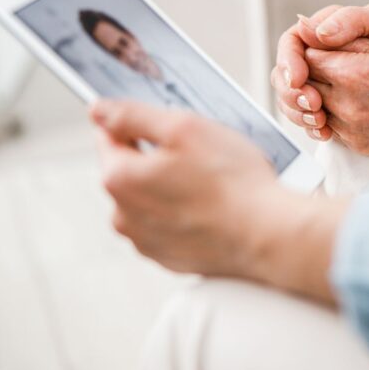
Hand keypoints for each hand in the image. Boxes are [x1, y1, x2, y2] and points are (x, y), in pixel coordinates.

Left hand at [89, 100, 344, 302]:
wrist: (268, 236)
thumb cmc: (233, 184)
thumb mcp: (184, 128)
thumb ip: (133, 115)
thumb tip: (100, 111)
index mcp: (119, 178)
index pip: (109, 135)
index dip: (139, 124)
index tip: (168, 127)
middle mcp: (123, 215)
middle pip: (132, 170)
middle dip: (160, 159)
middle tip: (202, 156)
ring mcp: (146, 241)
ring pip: (151, 200)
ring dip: (173, 189)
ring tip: (213, 186)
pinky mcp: (170, 258)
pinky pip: (170, 226)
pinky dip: (187, 216)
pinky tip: (215, 209)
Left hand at [272, 3, 368, 140]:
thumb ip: (341, 37)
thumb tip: (304, 29)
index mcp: (351, 73)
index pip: (306, 58)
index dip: (312, 50)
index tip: (324, 48)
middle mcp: (348, 105)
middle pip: (305, 87)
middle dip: (310, 74)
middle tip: (329, 66)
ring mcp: (353, 129)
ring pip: (314, 111)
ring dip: (320, 96)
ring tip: (342, 85)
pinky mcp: (359, 144)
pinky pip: (332, 128)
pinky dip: (335, 115)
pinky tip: (352, 104)